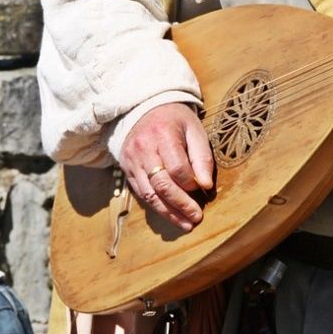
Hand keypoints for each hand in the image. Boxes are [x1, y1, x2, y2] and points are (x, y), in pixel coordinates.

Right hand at [120, 102, 214, 231]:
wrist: (144, 109)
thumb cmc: (175, 120)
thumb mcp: (195, 130)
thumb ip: (202, 157)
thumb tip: (206, 186)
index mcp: (163, 135)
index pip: (177, 168)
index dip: (191, 183)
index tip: (202, 189)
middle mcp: (144, 149)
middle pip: (162, 185)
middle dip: (181, 205)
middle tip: (196, 218)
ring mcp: (132, 161)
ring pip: (149, 194)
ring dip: (168, 213)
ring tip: (186, 224)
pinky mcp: (126, 169)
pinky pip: (141, 193)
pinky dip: (156, 206)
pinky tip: (170, 214)